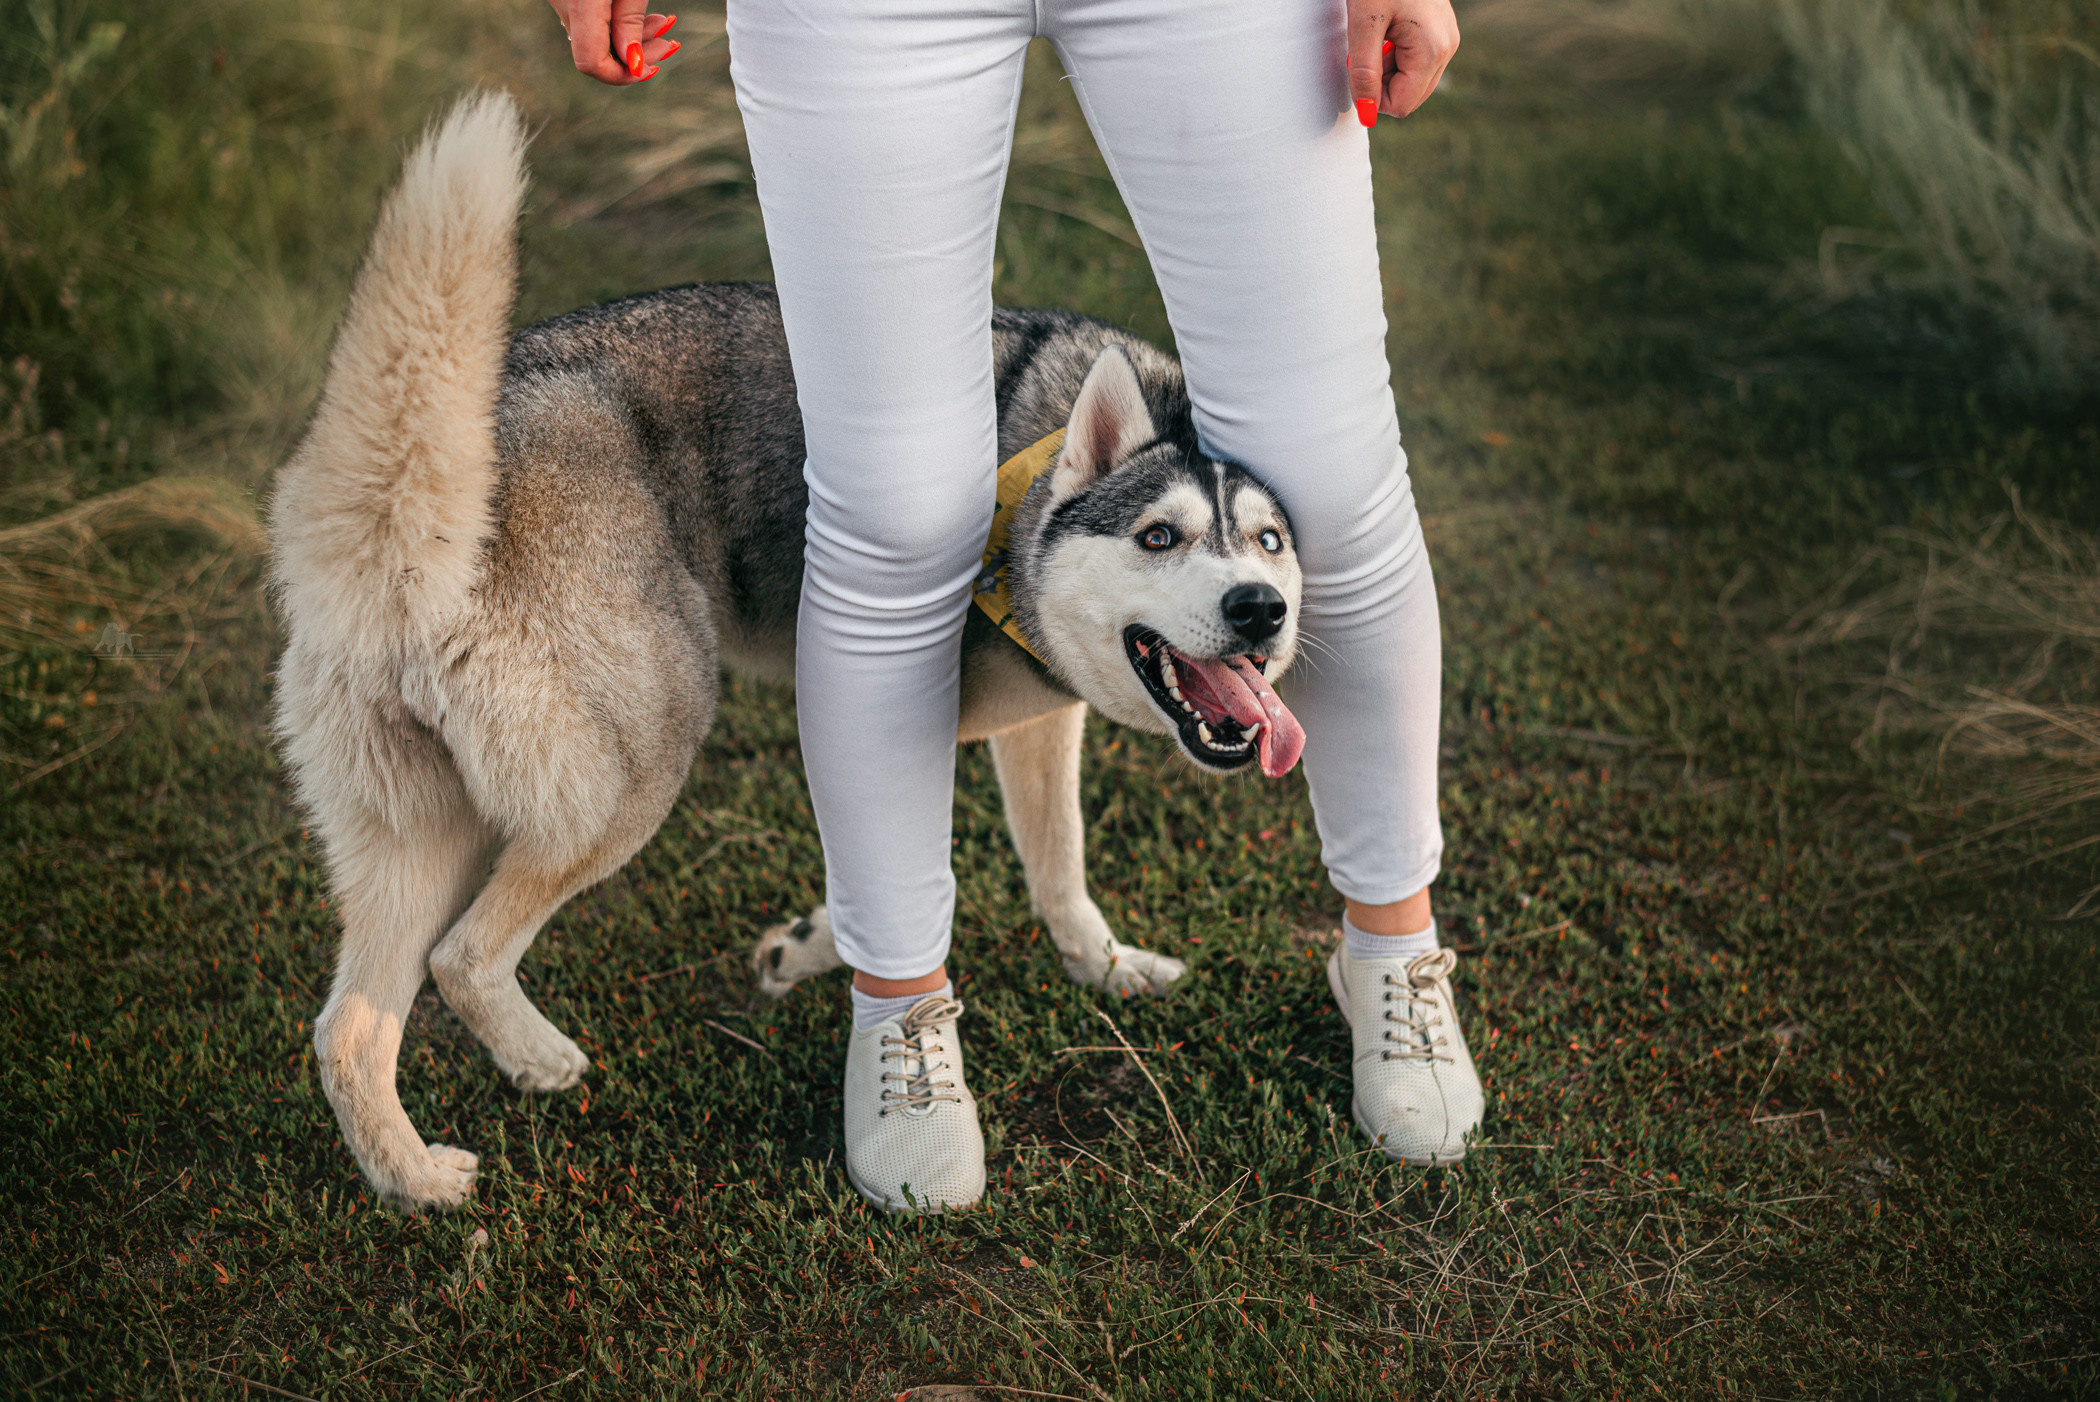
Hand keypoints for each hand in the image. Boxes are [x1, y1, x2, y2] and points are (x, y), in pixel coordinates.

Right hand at [545, 0, 680, 84]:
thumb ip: (630, 22)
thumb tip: (633, 66)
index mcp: (581, 4)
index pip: (591, 63)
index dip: (622, 75)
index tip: (652, 69)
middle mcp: (563, 4)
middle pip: (595, 53)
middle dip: (636, 56)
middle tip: (669, 43)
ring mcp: (561, 1)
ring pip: (595, 38)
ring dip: (632, 39)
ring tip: (664, 23)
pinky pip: (592, 22)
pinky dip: (618, 25)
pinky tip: (643, 16)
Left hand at [1346, 0, 1459, 126]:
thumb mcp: (1363, 24)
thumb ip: (1364, 71)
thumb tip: (1366, 113)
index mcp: (1433, 50)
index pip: (1401, 106)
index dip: (1373, 97)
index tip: (1358, 69)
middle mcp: (1447, 48)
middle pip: (1410, 97)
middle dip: (1382, 83)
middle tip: (1367, 49)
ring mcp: (1447, 40)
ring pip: (1412, 81)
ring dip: (1387, 68)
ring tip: (1378, 34)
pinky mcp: (1441, 32)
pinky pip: (1416, 62)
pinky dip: (1395, 55)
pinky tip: (1387, 30)